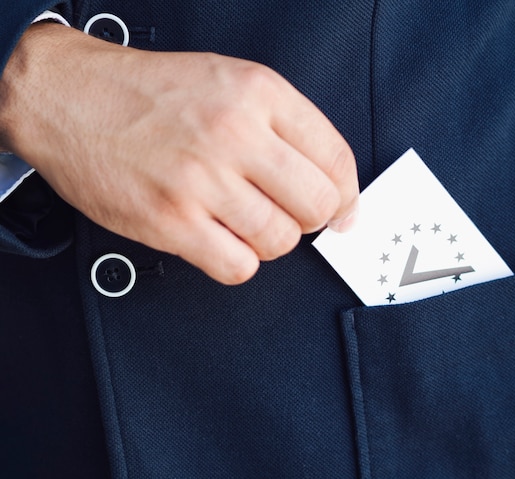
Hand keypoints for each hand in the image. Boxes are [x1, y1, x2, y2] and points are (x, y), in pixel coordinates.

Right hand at [0, 23, 358, 283]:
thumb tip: (339, 192)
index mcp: (257, 94)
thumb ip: (289, 130)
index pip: (335, 158)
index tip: (343, 210)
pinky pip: (238, 266)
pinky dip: (239, 261)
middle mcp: (232, 133)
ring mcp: (200, 180)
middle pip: (316, 206)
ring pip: (279, 241)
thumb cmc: (152, 94)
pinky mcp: (170, 221)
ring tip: (246, 220)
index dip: (348, 194)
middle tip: (290, 213)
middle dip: (311, 219)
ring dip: (271, 239)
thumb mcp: (231, 82)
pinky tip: (222, 238)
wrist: (72, 98)